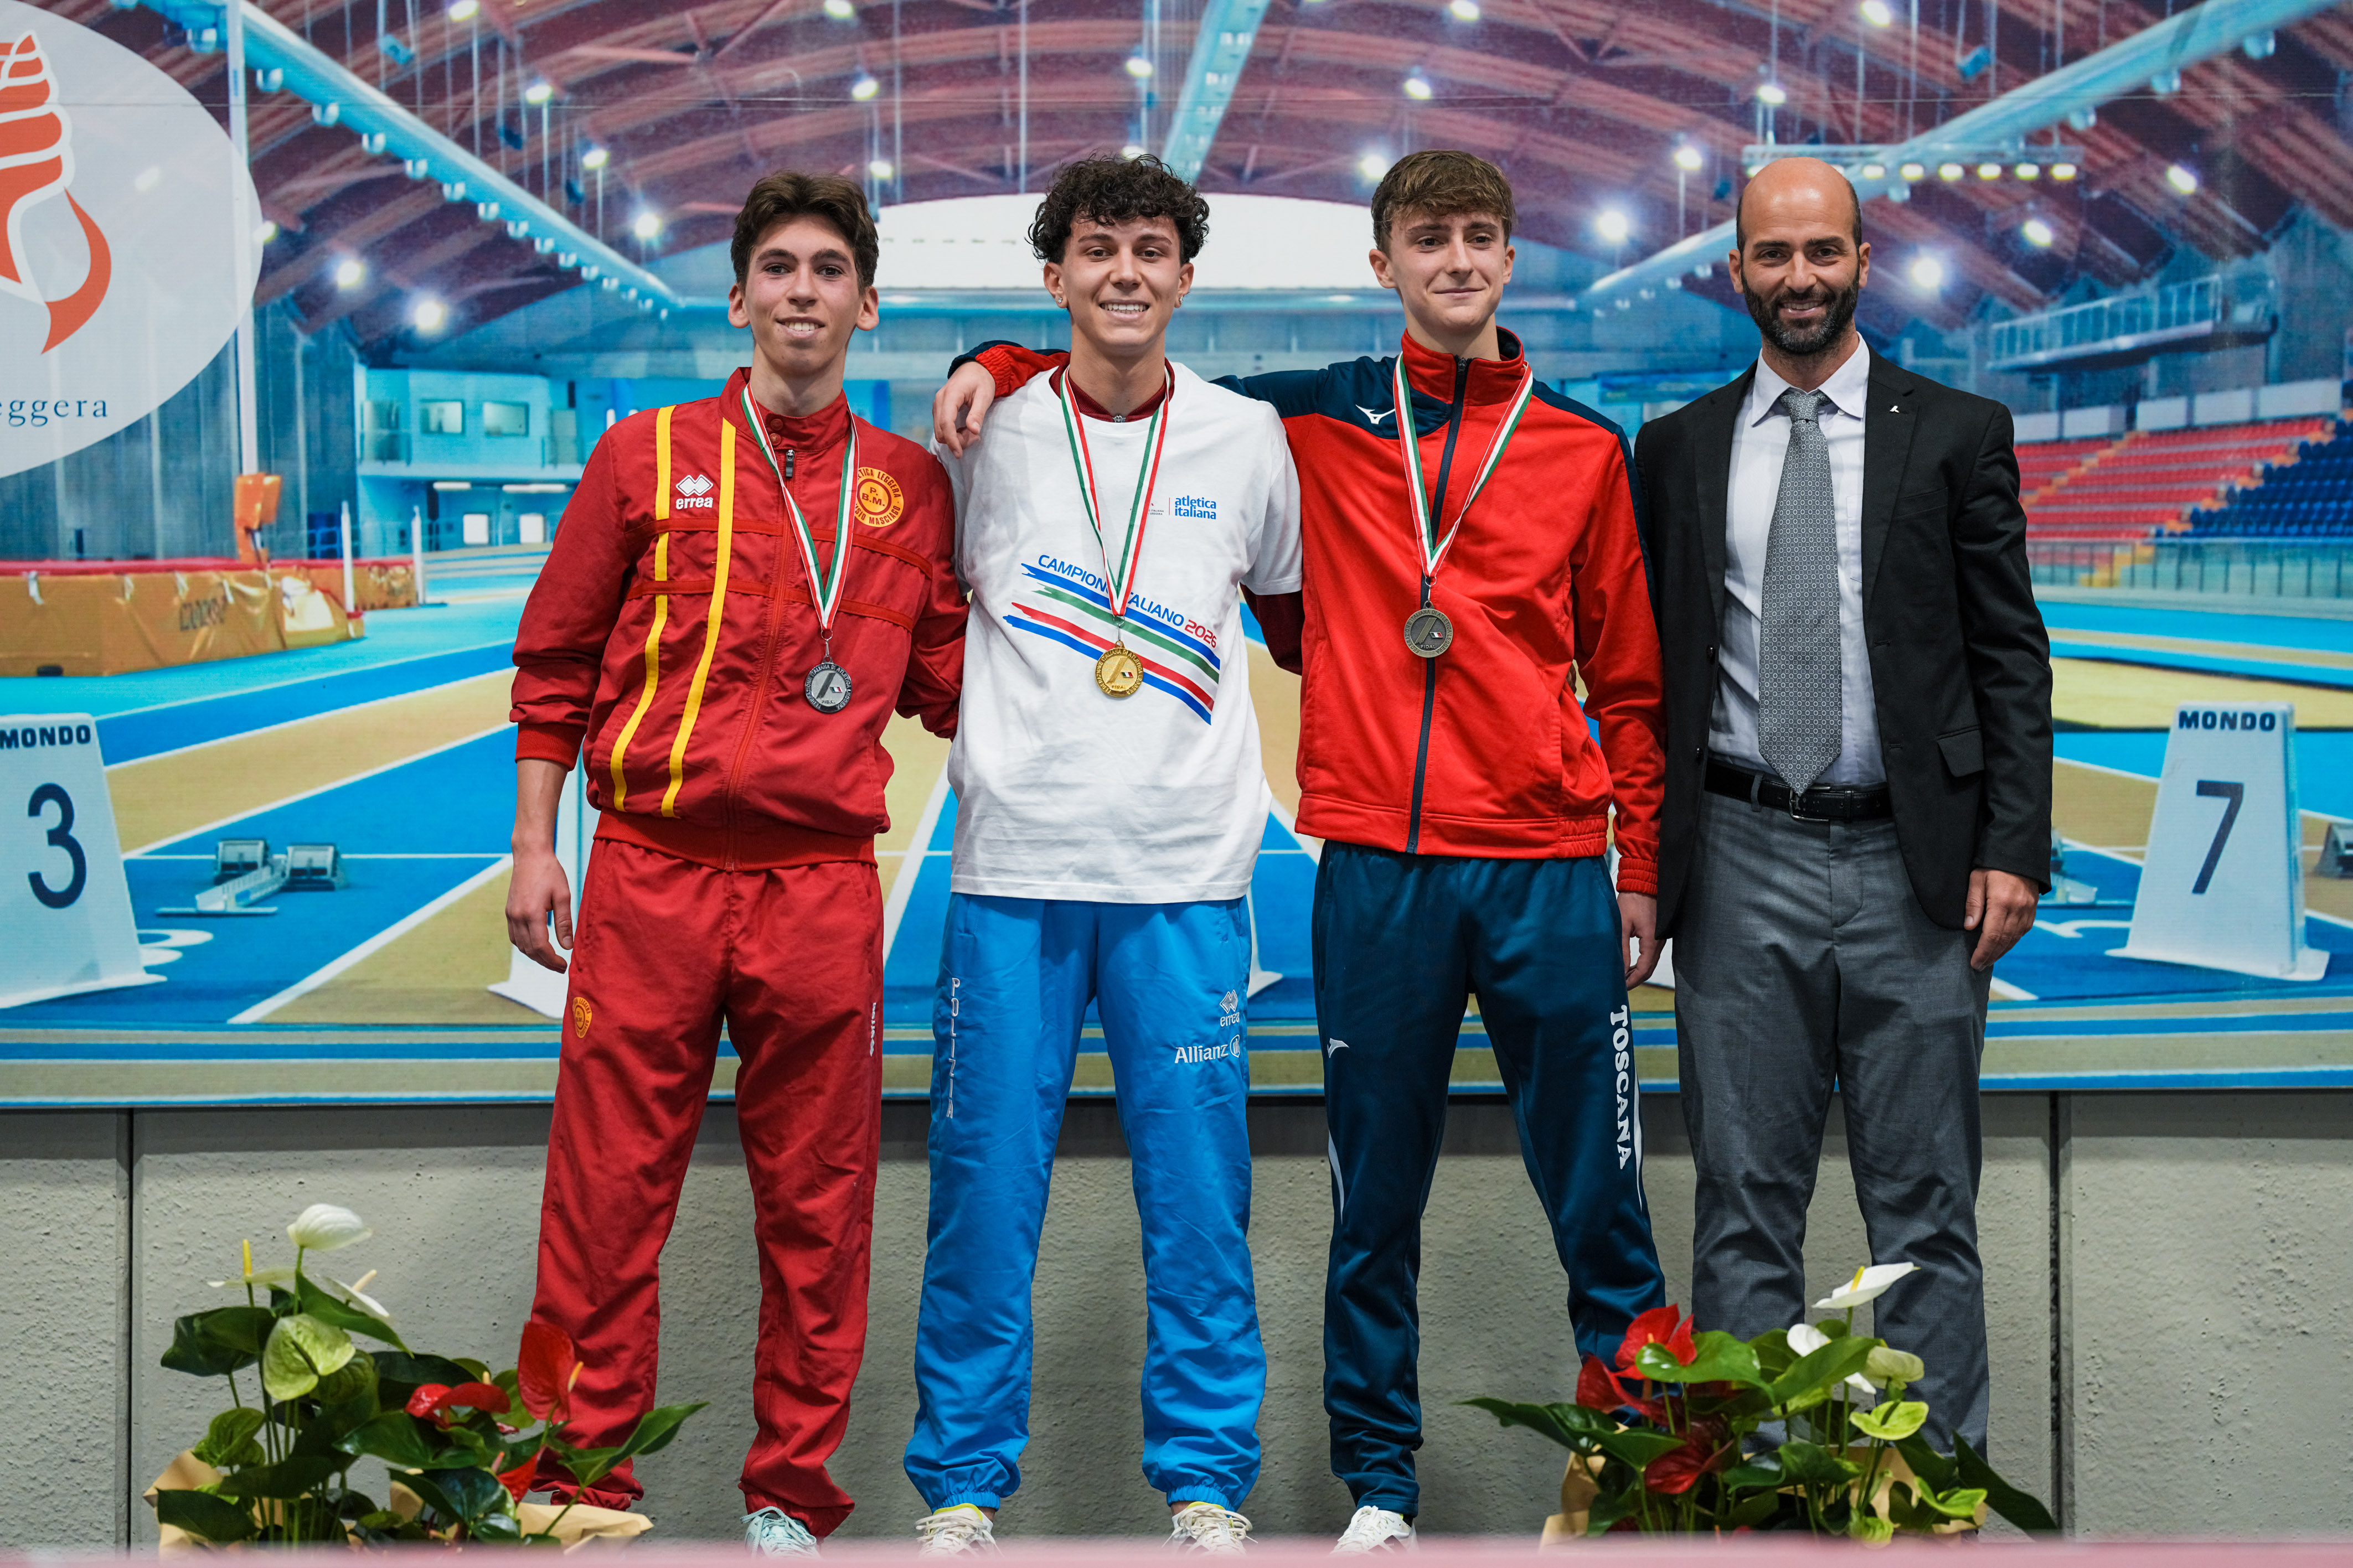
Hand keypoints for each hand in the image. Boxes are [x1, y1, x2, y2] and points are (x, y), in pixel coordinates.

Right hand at [506, 848, 573, 973]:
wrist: (530, 855)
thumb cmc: (550, 872)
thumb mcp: (563, 896)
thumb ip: (565, 923)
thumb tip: (568, 946)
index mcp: (531, 913)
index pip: (540, 947)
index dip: (552, 960)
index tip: (564, 966)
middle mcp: (517, 916)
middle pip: (529, 950)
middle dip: (545, 962)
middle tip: (561, 967)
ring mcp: (510, 914)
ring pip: (520, 945)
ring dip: (535, 956)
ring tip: (551, 959)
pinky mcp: (509, 911)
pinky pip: (514, 936)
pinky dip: (525, 946)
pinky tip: (538, 946)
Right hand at [932, 361, 998, 455]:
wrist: (974, 369)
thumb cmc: (981, 380)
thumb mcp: (985, 395)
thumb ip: (978, 413)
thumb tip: (973, 431)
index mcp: (951, 395)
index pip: (946, 422)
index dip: (952, 440)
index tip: (959, 454)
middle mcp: (939, 400)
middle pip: (941, 430)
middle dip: (957, 440)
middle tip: (976, 437)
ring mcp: (937, 405)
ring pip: (940, 431)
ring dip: (955, 438)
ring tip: (972, 432)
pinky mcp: (939, 409)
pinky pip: (941, 427)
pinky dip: (952, 433)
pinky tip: (965, 429)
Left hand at [1619, 891, 1660, 987]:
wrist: (1643, 883)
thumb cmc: (1631, 901)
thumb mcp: (1622, 926)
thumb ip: (1622, 950)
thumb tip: (1620, 970)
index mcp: (1652, 941)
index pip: (1644, 969)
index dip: (1633, 981)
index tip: (1621, 988)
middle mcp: (1659, 941)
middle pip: (1649, 968)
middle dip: (1635, 979)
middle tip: (1621, 986)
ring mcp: (1660, 938)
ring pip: (1651, 962)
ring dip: (1638, 971)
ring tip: (1623, 978)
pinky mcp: (1657, 934)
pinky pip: (1651, 953)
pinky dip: (1642, 962)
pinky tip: (1631, 966)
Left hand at [1964, 868, 2036, 971]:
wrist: (2019, 854)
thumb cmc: (1993, 865)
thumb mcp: (1976, 879)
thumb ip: (1973, 903)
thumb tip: (1969, 927)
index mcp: (2002, 903)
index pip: (1992, 936)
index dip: (1983, 952)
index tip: (1975, 963)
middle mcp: (2018, 909)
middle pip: (2004, 941)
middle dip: (1991, 956)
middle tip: (1979, 966)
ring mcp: (2028, 910)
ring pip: (2015, 938)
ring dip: (2001, 952)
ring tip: (1989, 960)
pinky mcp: (2032, 910)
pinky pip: (2023, 931)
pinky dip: (2012, 941)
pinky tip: (2003, 946)